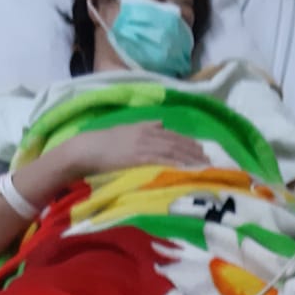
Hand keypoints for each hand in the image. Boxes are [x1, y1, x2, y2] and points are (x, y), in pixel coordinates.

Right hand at [62, 122, 209, 178]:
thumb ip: (145, 126)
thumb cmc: (103, 143)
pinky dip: (175, 164)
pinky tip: (186, 169)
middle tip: (208, 160)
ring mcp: (143, 146)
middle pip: (176, 143)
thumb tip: (161, 124)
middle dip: (193, 152)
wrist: (87, 149)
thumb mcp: (127, 129)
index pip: (172, 135)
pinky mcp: (138, 158)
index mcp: (145, 127)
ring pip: (172, 151)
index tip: (201, 150)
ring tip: (202, 166)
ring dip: (189, 159)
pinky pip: (162, 161)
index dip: (188, 143)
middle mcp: (147, 134)